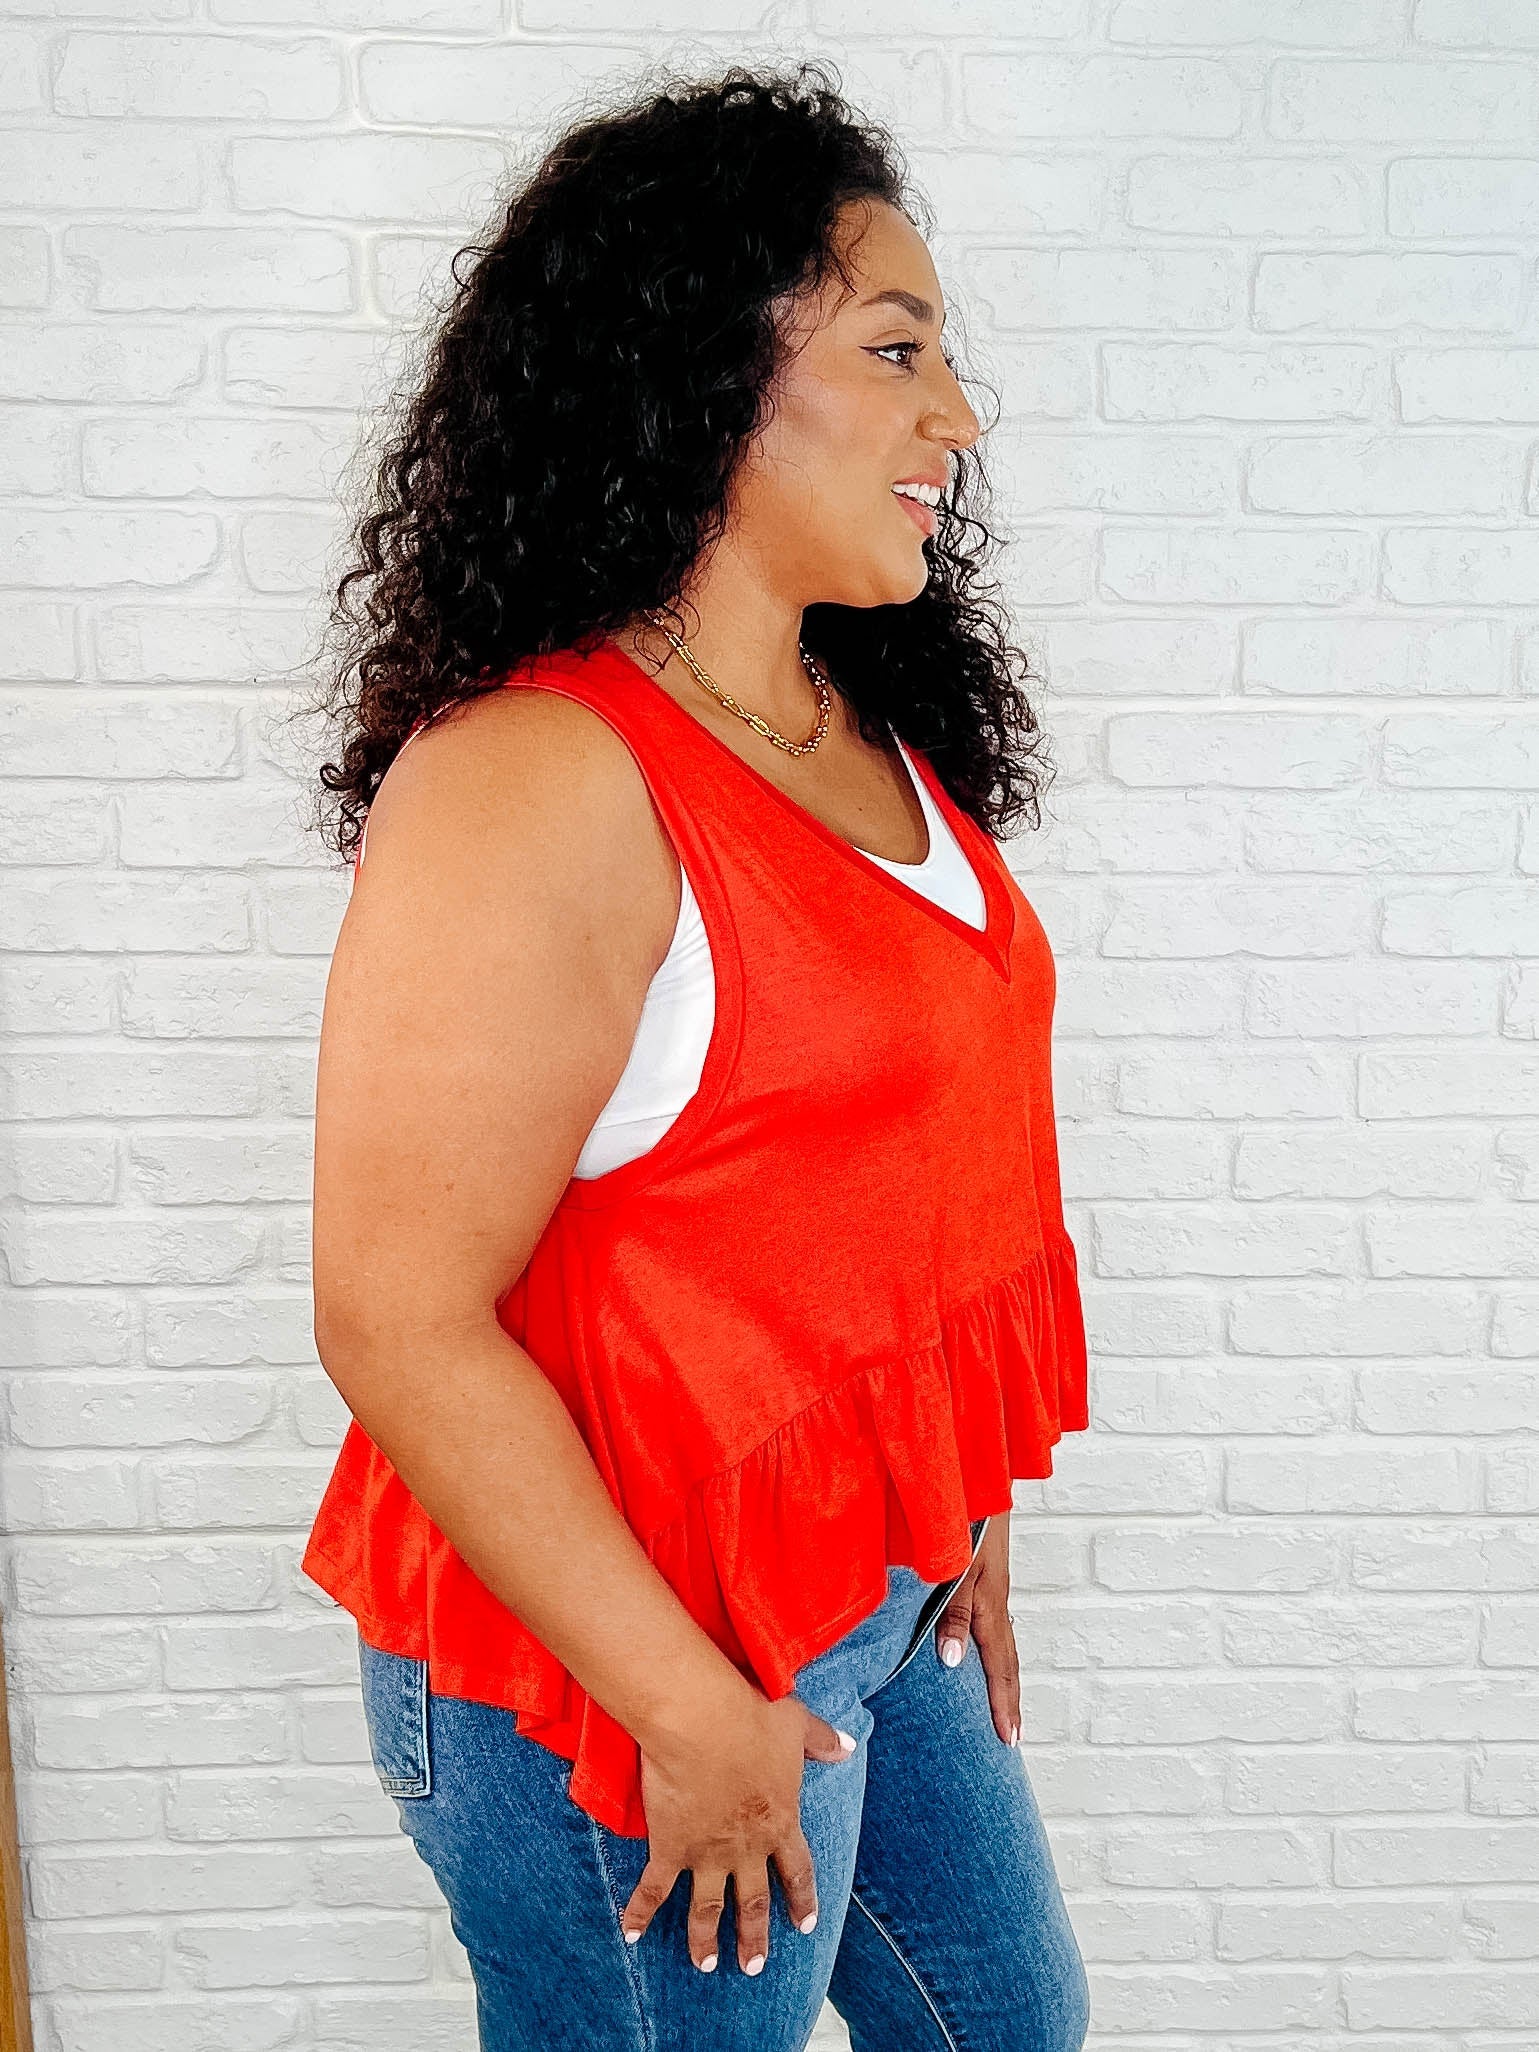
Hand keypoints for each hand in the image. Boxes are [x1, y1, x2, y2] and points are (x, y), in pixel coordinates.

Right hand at [621, 1687, 856, 1975]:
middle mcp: (747, 1848)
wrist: (704, 1721)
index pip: (797, 1869)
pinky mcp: (670, 1847)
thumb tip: (846, 1745)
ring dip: (706, 1940)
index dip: (801, 1898)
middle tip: (754, 1968)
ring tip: (706, 1966)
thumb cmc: (752, 1716)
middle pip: (753, 1902)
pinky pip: (654, 1889)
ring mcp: (707, 1853)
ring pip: (707, 1908)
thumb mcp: (796, 1723)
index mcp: (780, 1821)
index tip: (805, 1925)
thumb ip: (821, 1740)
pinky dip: (641, 1913)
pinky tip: (631, 1934)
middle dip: (754, 1936)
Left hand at [934, 1512, 1020, 1746]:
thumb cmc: (964, 1511)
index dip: (1002, 1703)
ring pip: (1001, 1637)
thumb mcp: (956, 1562)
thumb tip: (952, 1663)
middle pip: (1008, 1656)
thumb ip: (953, 1611)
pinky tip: (980, 1645)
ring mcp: (993, 1581)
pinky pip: (992, 1618)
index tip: (1007, 1739)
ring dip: (1001, 1672)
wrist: (977, 1470)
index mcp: (989, 1599)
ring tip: (1000, 1701)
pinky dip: (991, 1643)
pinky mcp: (986, 1568)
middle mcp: (995, 1595)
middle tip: (1011, 1735)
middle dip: (1009, 1697)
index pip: (1000, 1664)